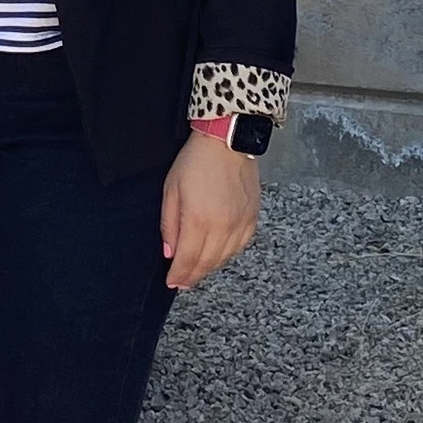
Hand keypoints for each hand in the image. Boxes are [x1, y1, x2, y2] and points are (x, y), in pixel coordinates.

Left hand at [161, 128, 261, 293]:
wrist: (227, 141)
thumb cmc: (195, 161)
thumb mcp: (171, 190)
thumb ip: (170, 224)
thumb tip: (170, 252)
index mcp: (199, 219)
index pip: (188, 259)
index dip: (179, 274)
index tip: (172, 282)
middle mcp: (223, 225)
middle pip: (207, 263)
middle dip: (193, 276)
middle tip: (183, 282)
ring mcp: (241, 222)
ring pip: (225, 258)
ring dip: (210, 267)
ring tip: (198, 271)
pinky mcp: (253, 217)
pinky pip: (241, 246)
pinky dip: (228, 255)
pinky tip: (219, 255)